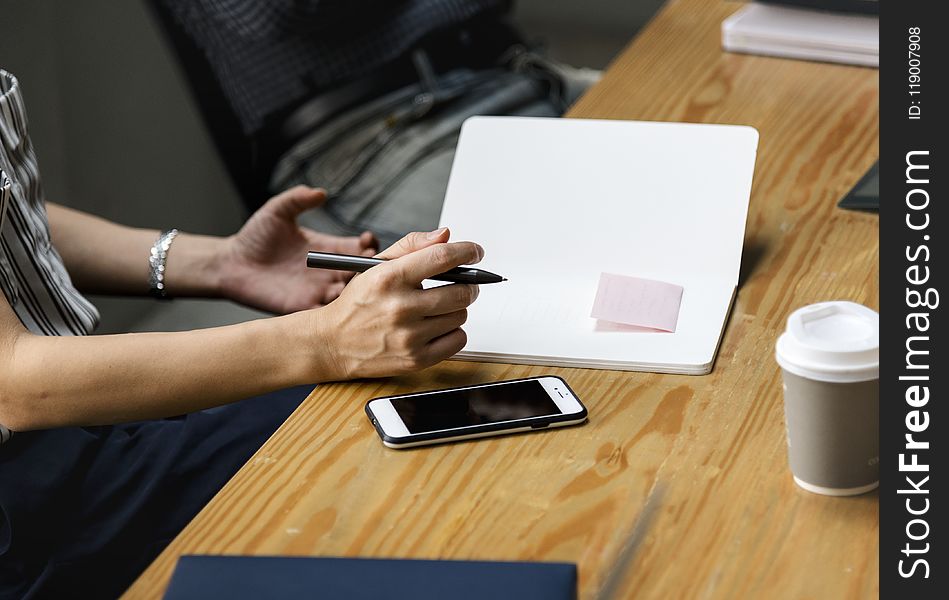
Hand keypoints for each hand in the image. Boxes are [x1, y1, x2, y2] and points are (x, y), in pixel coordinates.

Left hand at [219, 186, 376, 312]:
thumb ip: (297, 200)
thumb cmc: (254, 236)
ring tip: (355, 283)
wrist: (231, 264)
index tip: (368, 240)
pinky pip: (327, 314)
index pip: (359, 248)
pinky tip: (340, 302)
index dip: (369, 245)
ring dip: (357, 291)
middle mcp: (327, 271)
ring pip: (349, 295)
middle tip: (370, 264)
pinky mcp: (304, 307)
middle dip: (370, 269)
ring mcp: (318, 291)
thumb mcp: (277, 211)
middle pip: (360, 273)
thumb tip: (321, 192)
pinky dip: (338, 312)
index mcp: (327, 247)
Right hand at [306, 227, 482, 379]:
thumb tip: (446, 235)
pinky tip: (437, 327)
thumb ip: (412, 246)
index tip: (475, 252)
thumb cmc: (358, 302)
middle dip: (468, 285)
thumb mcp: (377, 265)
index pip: (441, 257)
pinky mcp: (416, 359)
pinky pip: (458, 340)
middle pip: (461, 291)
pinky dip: (454, 332)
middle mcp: (400, 307)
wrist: (332, 343)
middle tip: (463, 284)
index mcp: (390, 278)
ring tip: (438, 308)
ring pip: (461, 315)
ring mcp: (409, 336)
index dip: (467, 251)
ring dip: (456, 309)